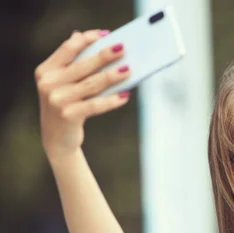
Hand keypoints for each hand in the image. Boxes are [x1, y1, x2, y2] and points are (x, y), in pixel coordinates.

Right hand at [35, 29, 130, 161]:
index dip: (87, 39)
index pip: (68, 48)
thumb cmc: (66, 105)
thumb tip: (81, 35)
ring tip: (129, 70)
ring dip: (113, 76)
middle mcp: (48, 83)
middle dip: (105, 55)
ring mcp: (57, 100)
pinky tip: (125, 95)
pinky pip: (96, 105)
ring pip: (92, 84)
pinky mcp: (68, 115)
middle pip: (83, 65)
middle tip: (123, 48)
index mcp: (46, 70)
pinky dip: (112, 100)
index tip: (106, 34)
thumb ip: (71, 62)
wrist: (57, 139)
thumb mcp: (63, 83)